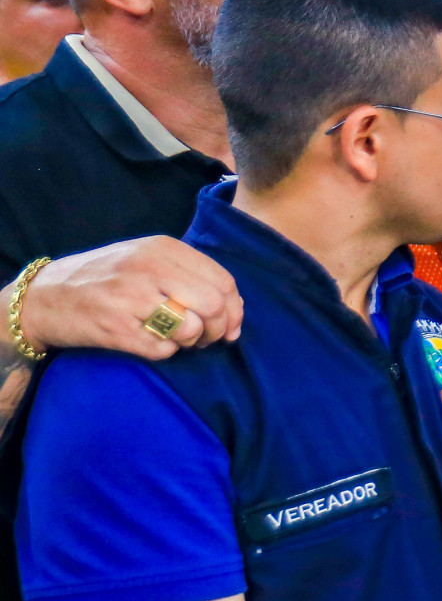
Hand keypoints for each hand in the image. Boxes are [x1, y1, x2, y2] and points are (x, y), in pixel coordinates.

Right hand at [17, 237, 241, 357]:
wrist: (46, 296)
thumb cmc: (107, 279)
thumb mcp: (147, 260)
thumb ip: (191, 277)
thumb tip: (235, 313)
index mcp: (162, 248)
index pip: (223, 282)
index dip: (235, 310)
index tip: (230, 327)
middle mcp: (148, 268)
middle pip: (214, 306)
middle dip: (219, 330)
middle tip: (205, 338)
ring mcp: (131, 297)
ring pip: (192, 328)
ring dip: (192, 342)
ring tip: (176, 338)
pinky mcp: (116, 328)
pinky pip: (164, 349)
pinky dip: (165, 352)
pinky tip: (150, 341)